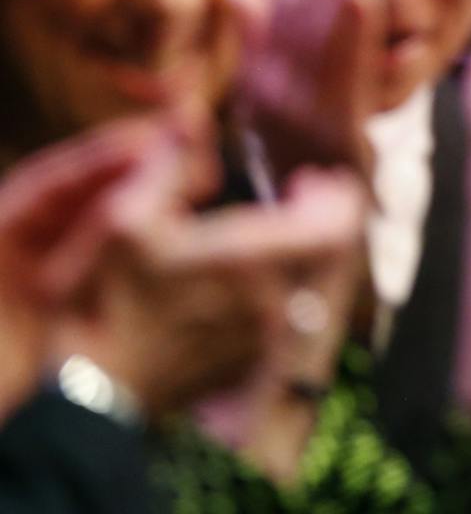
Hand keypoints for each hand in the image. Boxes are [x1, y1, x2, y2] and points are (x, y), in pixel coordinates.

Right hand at [28, 120, 364, 420]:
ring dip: (311, 252)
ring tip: (280, 233)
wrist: (92, 389)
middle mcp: (274, 299)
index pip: (336, 224)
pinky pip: (297, 315)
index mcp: (249, 259)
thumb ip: (166, 169)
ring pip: (319, 283)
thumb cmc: (103, 301)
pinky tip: (260, 277)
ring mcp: (268, 335)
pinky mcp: (256, 360)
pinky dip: (294, 286)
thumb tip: (189, 124)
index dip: (337, 196)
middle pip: (335, 252)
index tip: (316, 178)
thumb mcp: (122, 220)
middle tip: (304, 196)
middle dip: (326, 218)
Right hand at [230, 0, 384, 181]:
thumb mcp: (273, 97)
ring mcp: (296, 107)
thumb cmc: (300, 159)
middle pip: (299, 6)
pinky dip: (352, 33)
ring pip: (319, 29)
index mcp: (260, 71)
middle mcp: (270, 84)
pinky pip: (342, 73)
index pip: (281, 0)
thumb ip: (257, 38)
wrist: (313, 231)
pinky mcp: (329, 130)